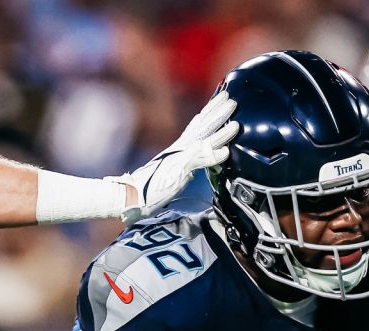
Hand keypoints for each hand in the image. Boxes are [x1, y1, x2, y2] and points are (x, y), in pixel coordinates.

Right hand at [109, 91, 238, 223]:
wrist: (132, 194)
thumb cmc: (152, 185)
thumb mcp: (174, 168)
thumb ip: (188, 159)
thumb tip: (203, 153)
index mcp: (180, 145)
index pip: (198, 123)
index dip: (211, 110)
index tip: (222, 97)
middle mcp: (180, 147)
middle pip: (203, 125)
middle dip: (218, 111)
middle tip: (232, 99)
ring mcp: (180, 157)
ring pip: (205, 140)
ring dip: (221, 132)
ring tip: (236, 123)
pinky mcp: (179, 170)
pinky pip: (199, 161)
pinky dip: (212, 155)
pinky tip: (225, 152)